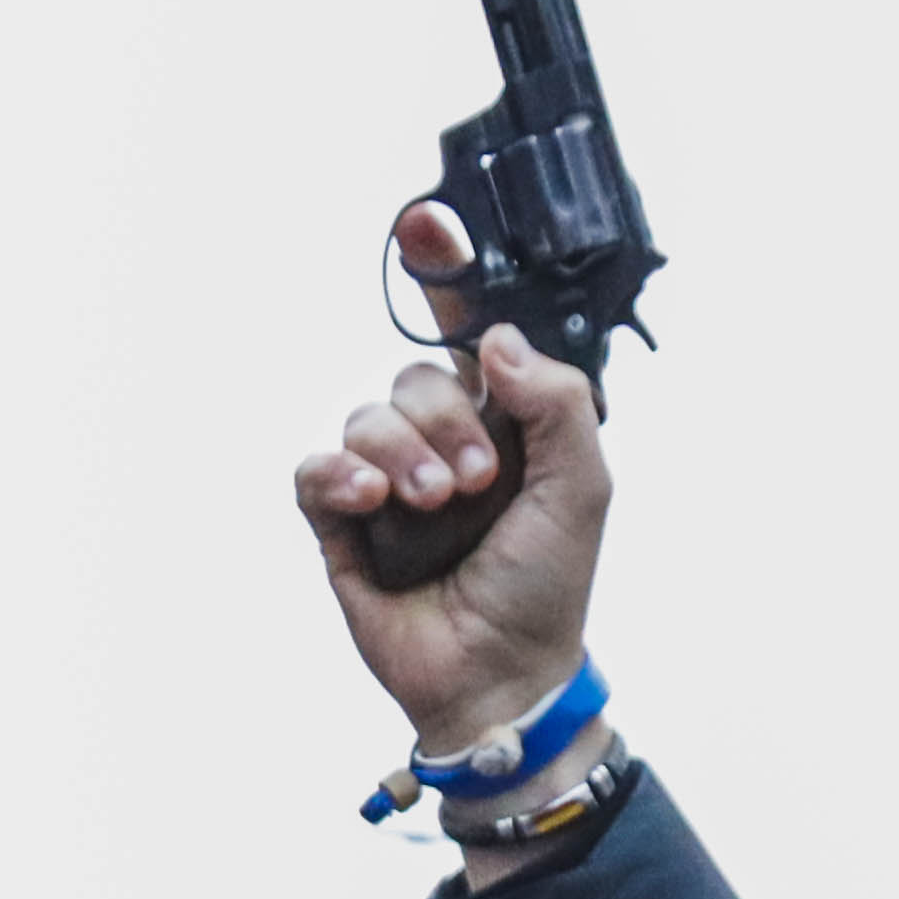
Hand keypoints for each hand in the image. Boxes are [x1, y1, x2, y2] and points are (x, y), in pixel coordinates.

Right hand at [298, 205, 608, 757]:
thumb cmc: (547, 588)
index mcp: (500, 422)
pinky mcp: (339, 523)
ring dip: (402, 453)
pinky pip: (315, 469)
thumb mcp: (583, 487)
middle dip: (445, 420)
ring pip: (366, 415)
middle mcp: (440, 441)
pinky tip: (369, 500)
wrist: (500, 675)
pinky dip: (338, 474)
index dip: (442, 276)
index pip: (467, 335)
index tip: (427, 223)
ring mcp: (386, 482)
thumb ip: (558, 401)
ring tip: (434, 508)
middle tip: (477, 483)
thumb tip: (497, 343)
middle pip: (414, 374)